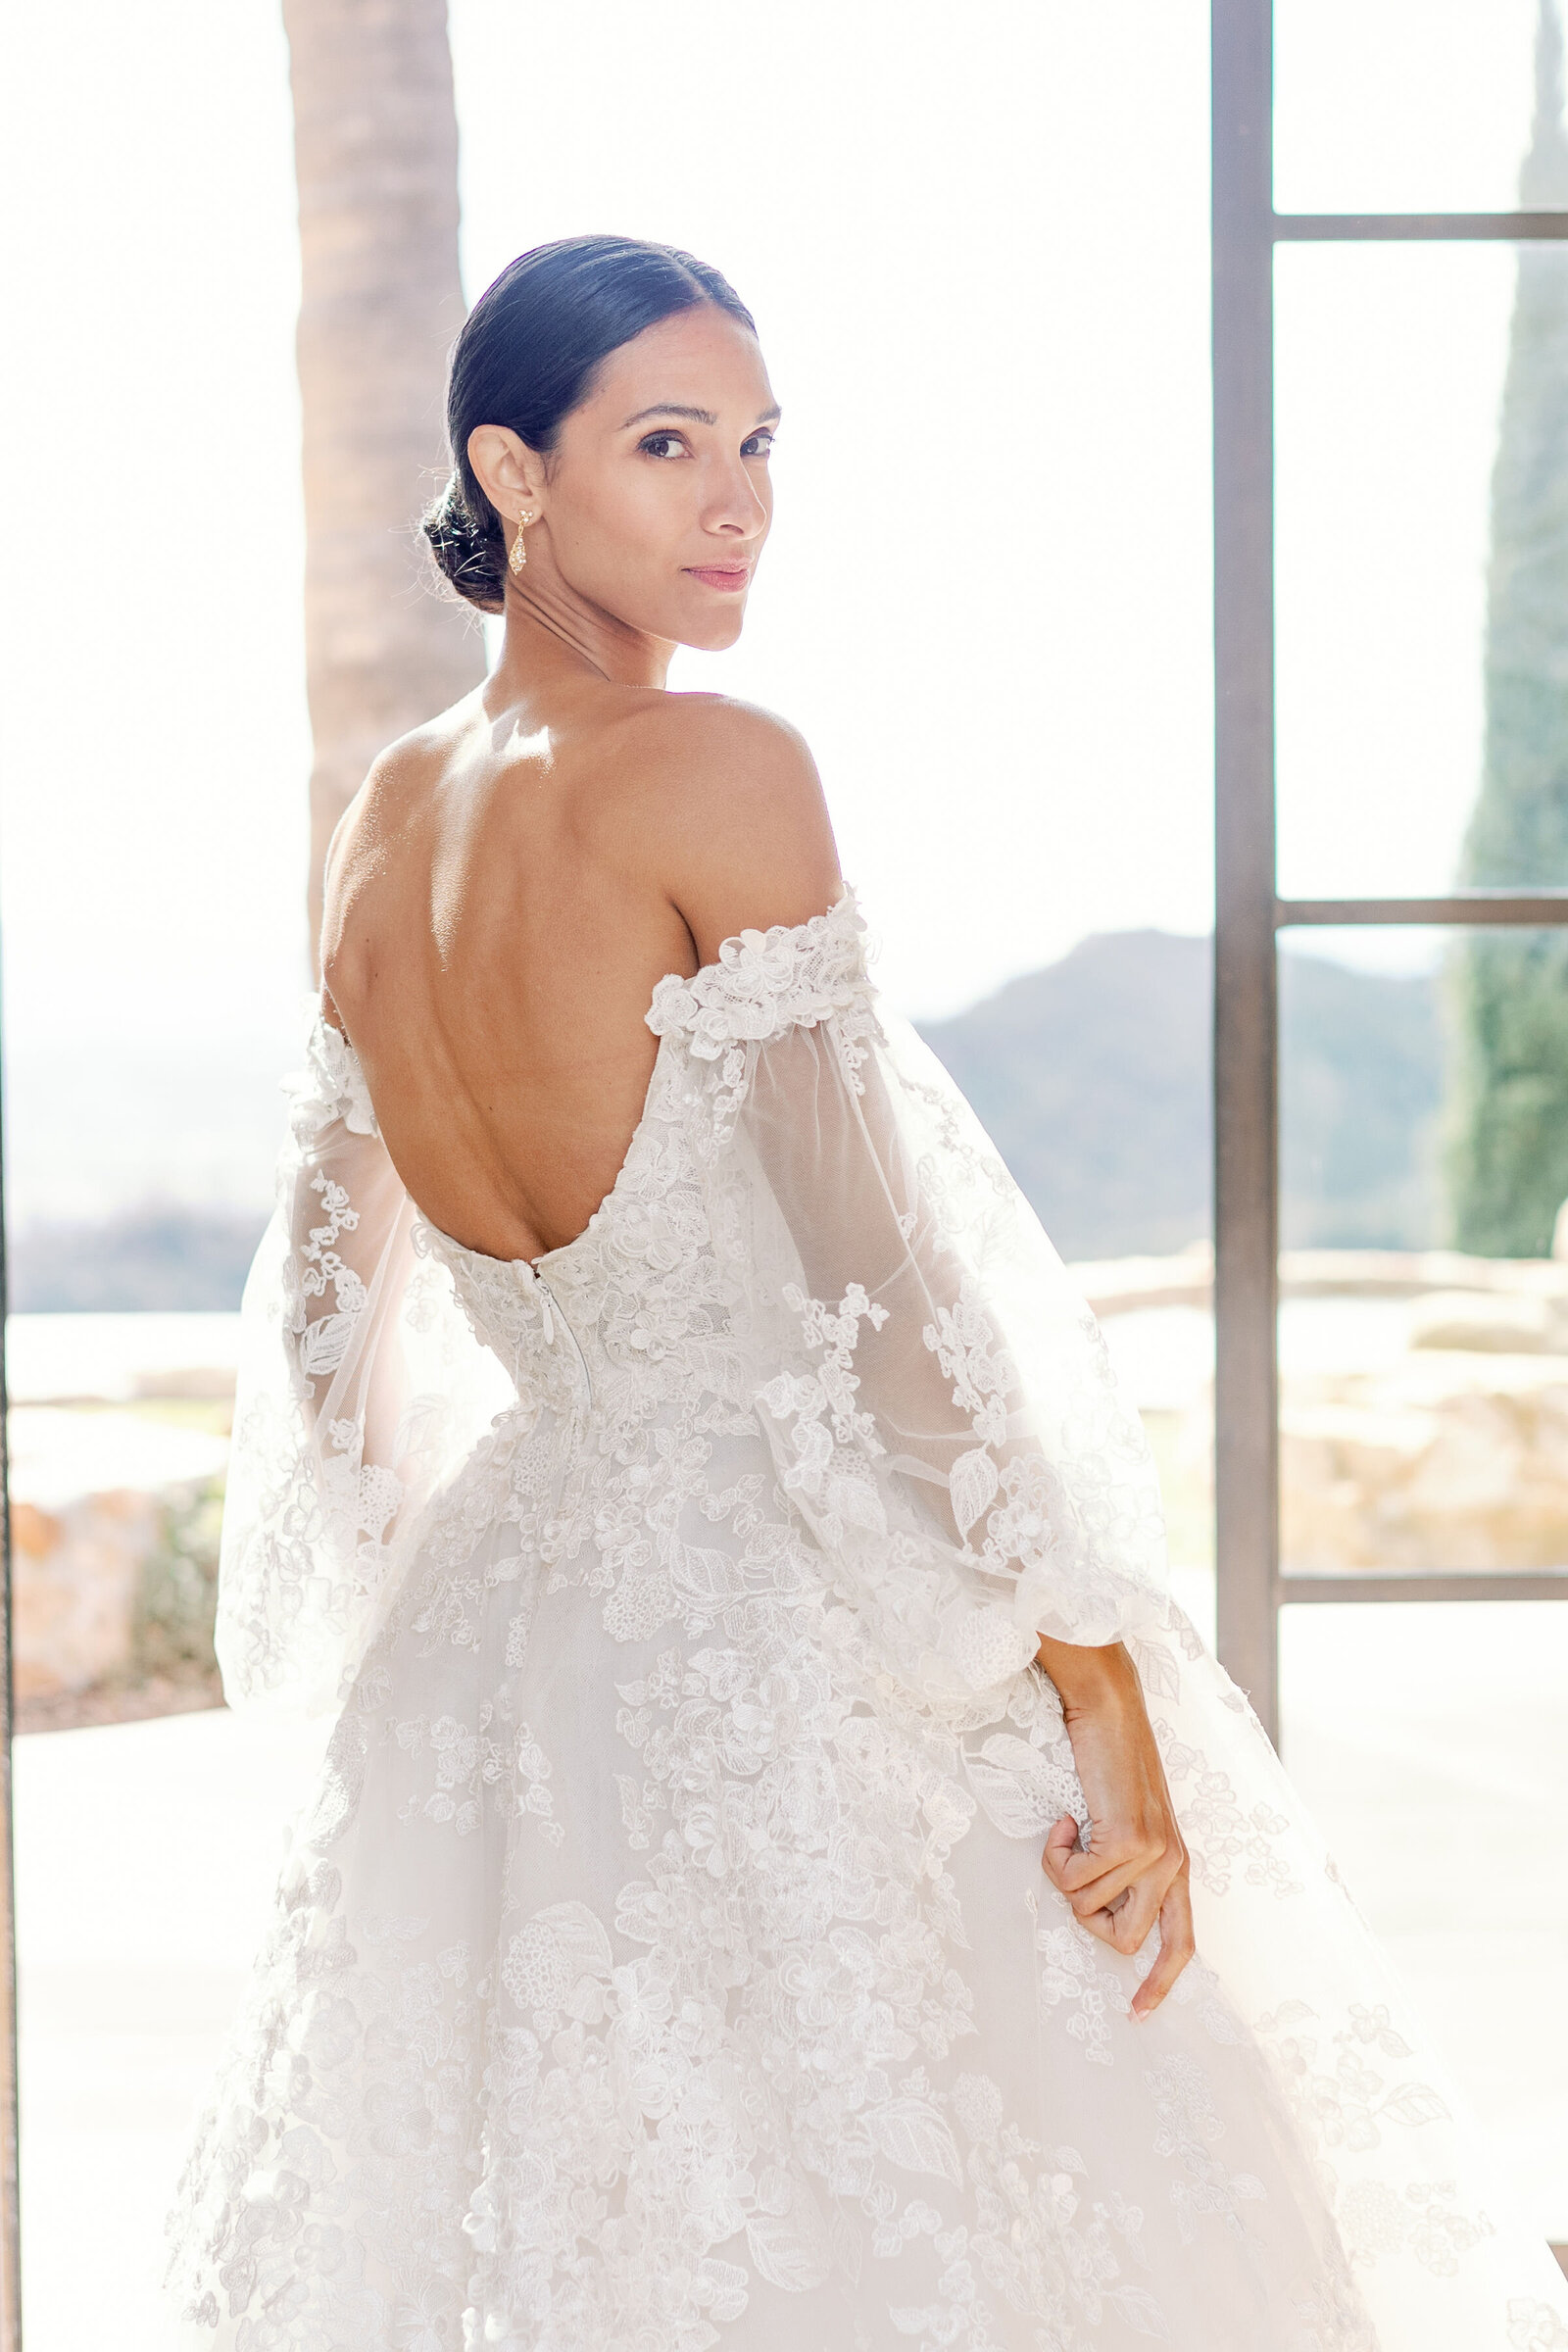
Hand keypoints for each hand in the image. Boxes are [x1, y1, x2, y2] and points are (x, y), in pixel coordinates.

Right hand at [1035, 1638, 1193, 2020]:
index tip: (1137, 2014)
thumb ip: (1125, 1865)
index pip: (1181, 1943)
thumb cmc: (1108, 1764)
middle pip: (1126, 1940)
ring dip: (1064, 1876)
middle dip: (1087, 1917)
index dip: (1160, 1983)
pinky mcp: (1129, 1841)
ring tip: (1070, 1832)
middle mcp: (1172, 1866)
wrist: (1109, 1712)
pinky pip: (1074, 1880)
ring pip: (1088, 1909)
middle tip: (1073, 1871)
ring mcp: (1154, 1855)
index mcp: (1177, 1865)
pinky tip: (1066, 1820)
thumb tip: (1096, 1908)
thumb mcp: (1126, 1823)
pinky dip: (1057, 1854)